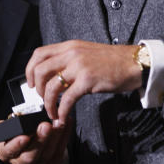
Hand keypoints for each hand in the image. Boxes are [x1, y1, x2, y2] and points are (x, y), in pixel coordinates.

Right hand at [0, 117, 71, 163]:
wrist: (30, 141)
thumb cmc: (19, 131)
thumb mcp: (12, 125)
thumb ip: (13, 122)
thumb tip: (18, 115)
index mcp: (5, 152)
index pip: (8, 151)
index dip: (16, 145)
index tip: (24, 136)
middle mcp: (19, 162)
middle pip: (30, 156)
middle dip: (40, 140)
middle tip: (46, 126)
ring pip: (47, 155)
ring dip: (55, 137)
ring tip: (59, 122)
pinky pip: (59, 152)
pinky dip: (64, 137)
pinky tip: (67, 124)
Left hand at [26, 40, 143, 121]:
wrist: (134, 63)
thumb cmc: (113, 61)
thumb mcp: (86, 53)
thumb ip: (70, 60)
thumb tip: (54, 75)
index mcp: (70, 46)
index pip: (39, 54)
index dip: (29, 70)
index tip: (30, 83)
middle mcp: (71, 54)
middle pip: (40, 71)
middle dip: (36, 89)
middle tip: (42, 99)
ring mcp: (79, 66)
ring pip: (50, 87)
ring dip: (48, 104)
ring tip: (53, 113)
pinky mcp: (87, 81)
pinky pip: (66, 99)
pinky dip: (61, 111)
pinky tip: (63, 117)